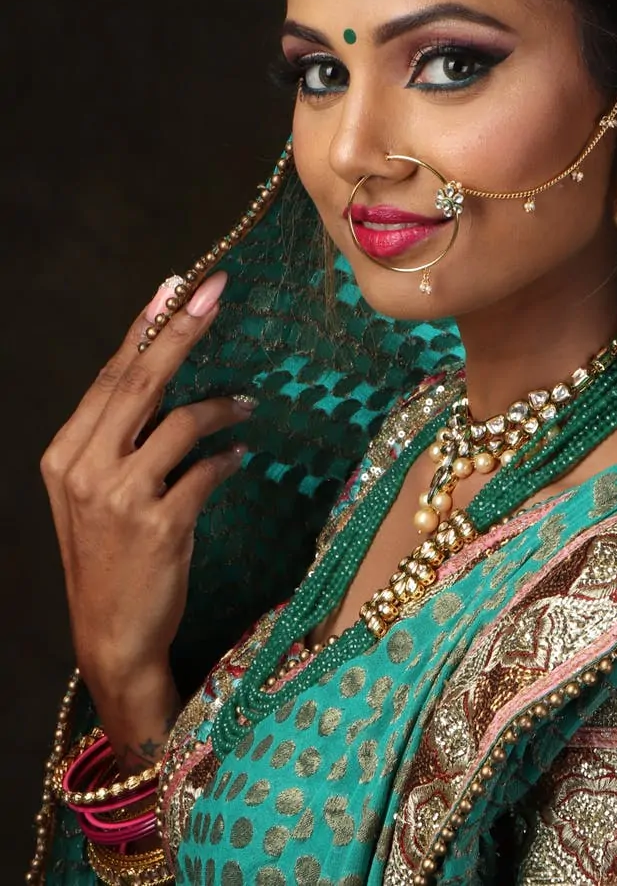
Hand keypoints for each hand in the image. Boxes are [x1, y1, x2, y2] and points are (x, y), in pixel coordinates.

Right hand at [41, 271, 251, 695]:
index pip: (111, 375)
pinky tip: (240, 456)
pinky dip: (228, 457)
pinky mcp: (158, 525)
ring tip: (247, 402)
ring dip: (221, 405)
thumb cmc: (108, 557)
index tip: (176, 286)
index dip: (146, 326)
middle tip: (216, 291)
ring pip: (179, 420)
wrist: (110, 635)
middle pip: (141, 380)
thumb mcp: (93, 493)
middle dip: (182, 329)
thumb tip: (165, 374)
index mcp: (65, 453)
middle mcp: (85, 468)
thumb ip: (118, 439)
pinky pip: (206, 471)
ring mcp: (119, 497)